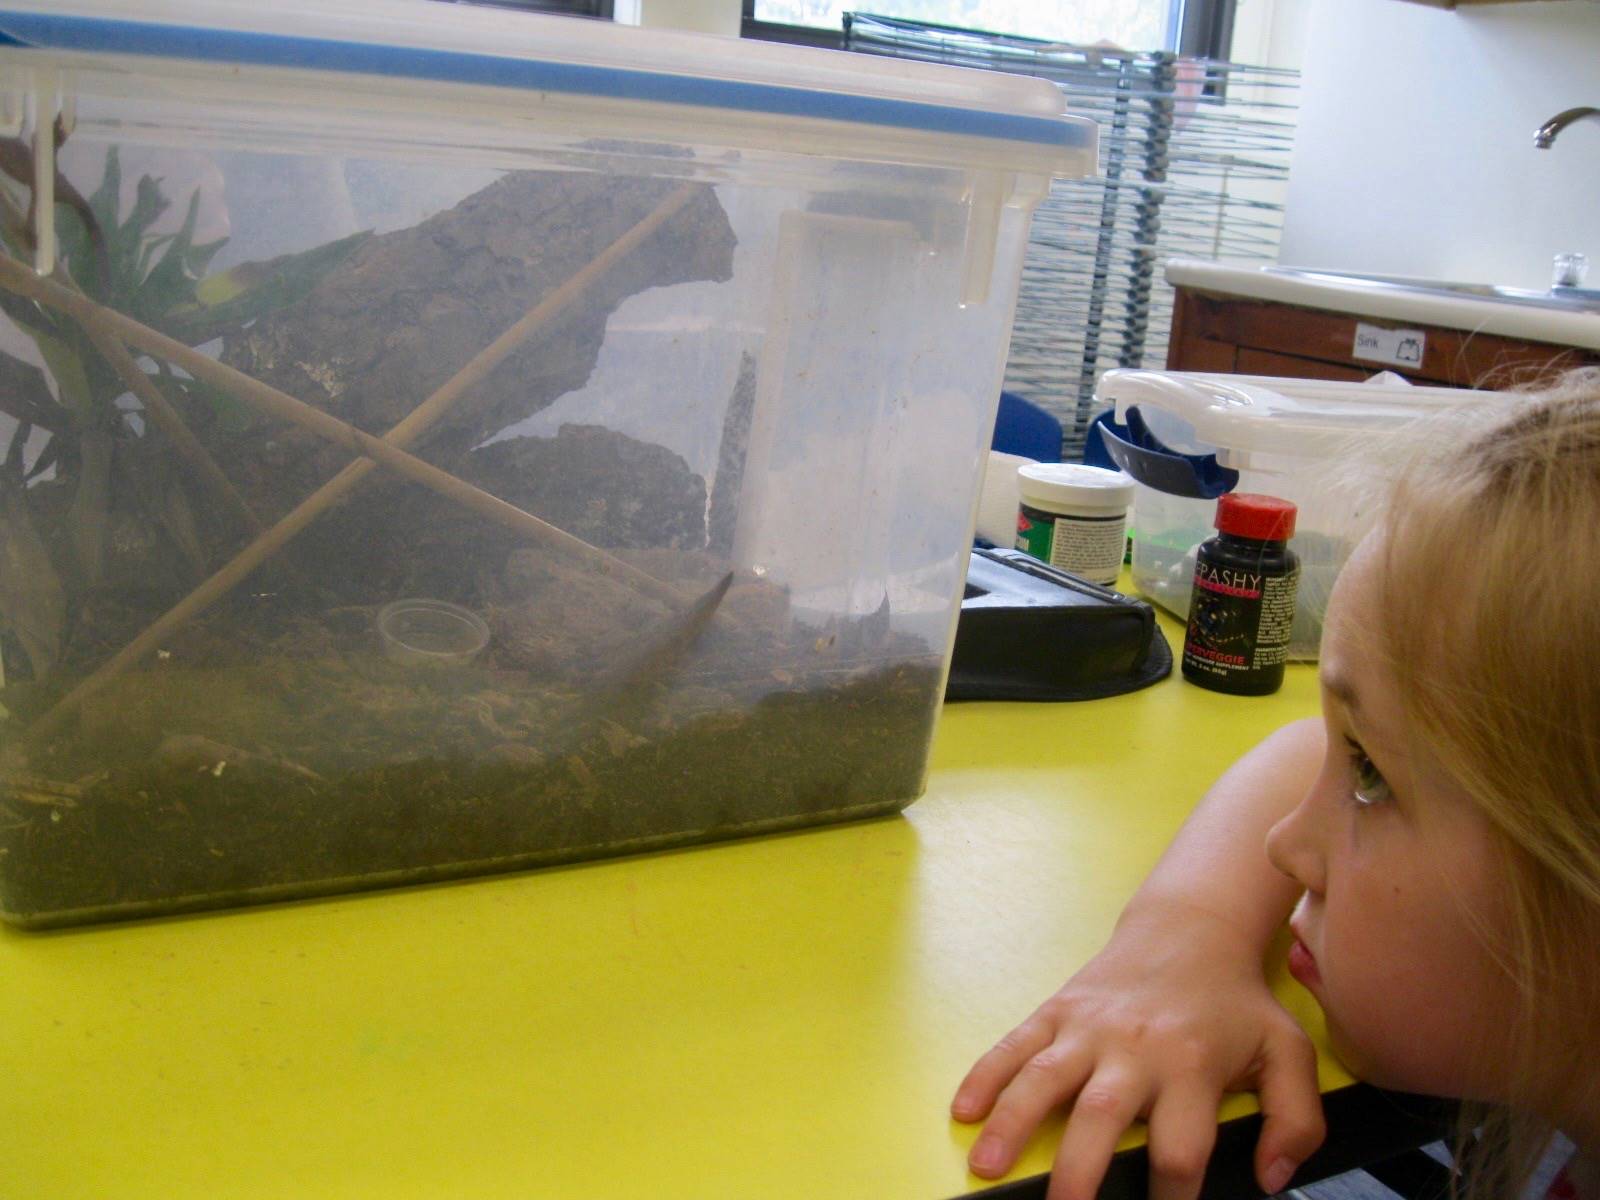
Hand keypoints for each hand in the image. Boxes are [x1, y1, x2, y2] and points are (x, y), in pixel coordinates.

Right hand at [951, 903, 1324, 1199]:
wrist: (1188, 931)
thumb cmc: (1236, 1003)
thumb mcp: (1288, 1053)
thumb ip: (1297, 1121)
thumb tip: (1270, 1178)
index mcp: (1192, 1065)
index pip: (1180, 1149)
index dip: (1172, 1197)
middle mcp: (1136, 1047)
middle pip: (1101, 1116)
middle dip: (1079, 1171)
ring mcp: (1089, 1027)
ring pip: (1044, 1077)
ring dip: (1012, 1122)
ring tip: (986, 1166)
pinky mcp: (1058, 1010)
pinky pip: (1014, 1043)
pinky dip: (986, 1074)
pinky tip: (965, 1110)